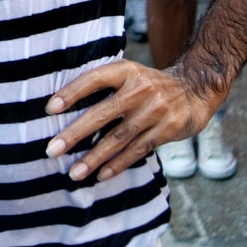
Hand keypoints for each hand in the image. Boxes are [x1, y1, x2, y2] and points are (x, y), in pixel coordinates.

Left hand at [44, 60, 214, 181]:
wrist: (196, 89)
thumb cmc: (150, 84)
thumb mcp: (130, 74)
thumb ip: (105, 85)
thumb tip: (62, 105)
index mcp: (126, 71)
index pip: (94, 79)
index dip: (72, 92)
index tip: (50, 109)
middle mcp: (140, 89)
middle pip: (102, 113)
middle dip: (75, 134)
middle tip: (52, 149)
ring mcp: (155, 111)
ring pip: (118, 138)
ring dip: (94, 157)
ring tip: (74, 172)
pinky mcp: (167, 130)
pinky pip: (137, 150)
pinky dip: (118, 164)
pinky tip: (101, 175)